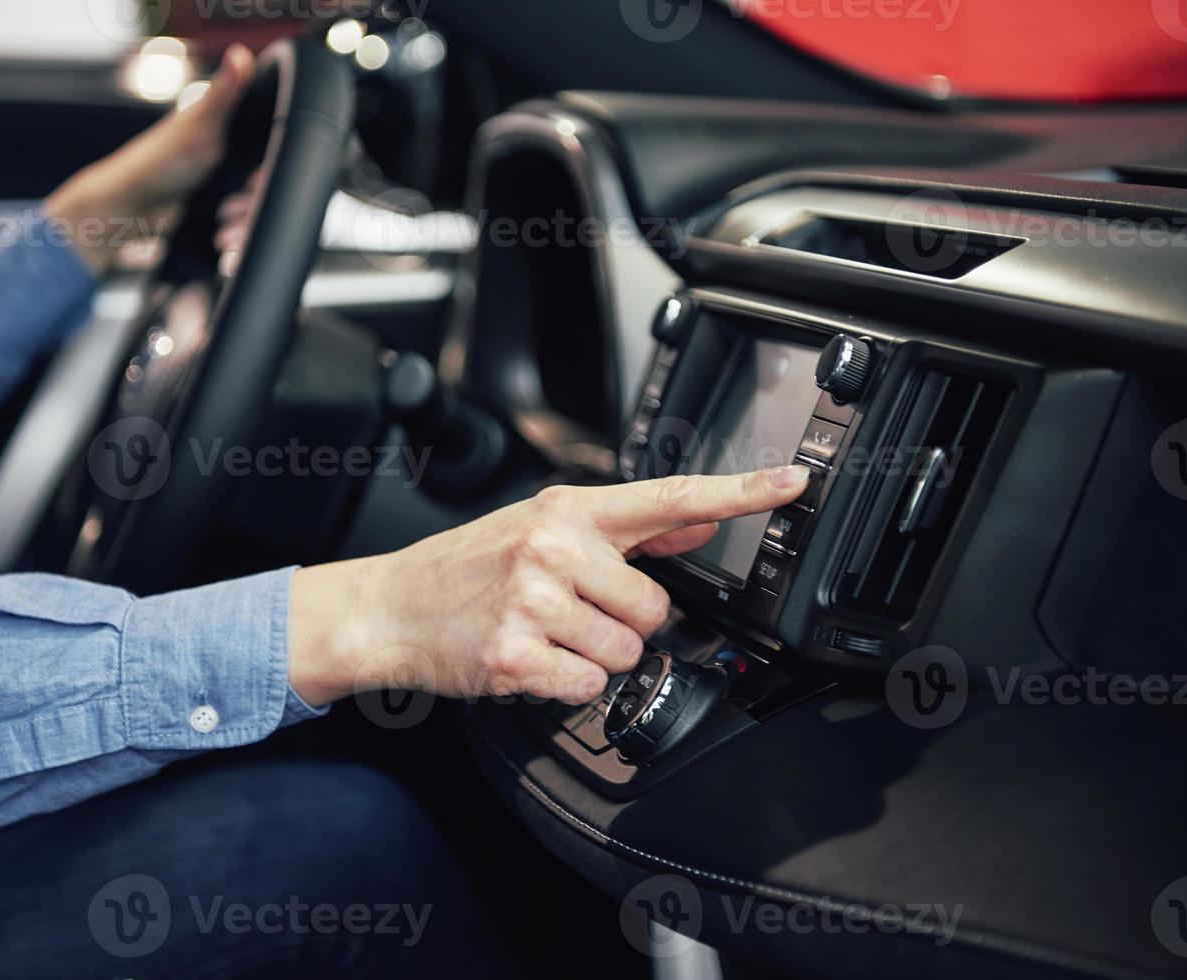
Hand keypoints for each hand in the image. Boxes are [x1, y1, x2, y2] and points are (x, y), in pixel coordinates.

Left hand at [43, 45, 255, 274]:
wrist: (126, 209)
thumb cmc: (155, 162)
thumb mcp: (197, 124)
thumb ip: (225, 92)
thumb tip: (241, 53)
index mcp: (230, 136)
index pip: (271, 159)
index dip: (266, 177)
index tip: (252, 185)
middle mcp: (229, 163)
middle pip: (265, 192)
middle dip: (251, 209)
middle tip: (228, 211)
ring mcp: (222, 192)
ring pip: (253, 217)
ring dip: (242, 230)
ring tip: (223, 236)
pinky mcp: (213, 218)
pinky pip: (239, 234)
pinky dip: (235, 242)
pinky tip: (220, 243)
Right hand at [287, 466, 809, 706]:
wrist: (394, 606)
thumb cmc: (470, 568)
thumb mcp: (545, 528)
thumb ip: (629, 528)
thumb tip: (700, 516)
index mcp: (569, 509)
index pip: (669, 497)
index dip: (740, 493)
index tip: (793, 485)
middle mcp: (553, 546)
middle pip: (655, 607)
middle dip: (623, 622)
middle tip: (572, 613)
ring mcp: (531, 599)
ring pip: (625, 652)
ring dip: (593, 656)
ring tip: (546, 635)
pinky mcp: (514, 653)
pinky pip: (587, 685)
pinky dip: (566, 685)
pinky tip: (531, 661)